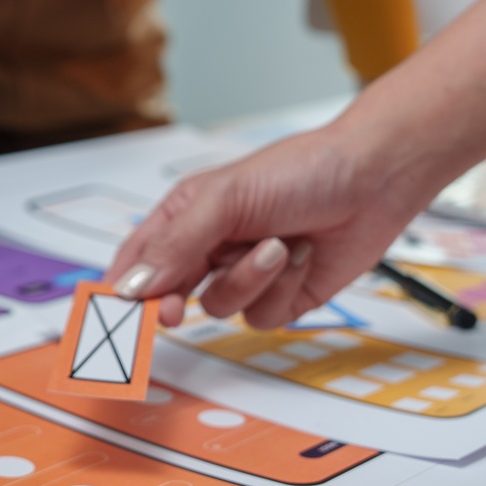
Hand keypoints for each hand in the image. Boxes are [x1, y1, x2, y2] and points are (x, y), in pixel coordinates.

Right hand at [103, 122, 435, 328]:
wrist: (374, 179)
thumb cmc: (302, 169)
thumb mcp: (226, 198)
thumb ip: (175, 243)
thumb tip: (134, 284)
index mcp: (186, 215)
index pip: (138, 260)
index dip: (121, 288)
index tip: (110, 313)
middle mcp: (212, 247)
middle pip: (170, 294)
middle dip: (177, 300)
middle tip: (175, 311)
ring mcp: (247, 274)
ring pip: (220, 307)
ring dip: (252, 278)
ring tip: (278, 244)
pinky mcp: (282, 296)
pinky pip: (262, 316)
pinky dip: (283, 288)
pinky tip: (300, 254)